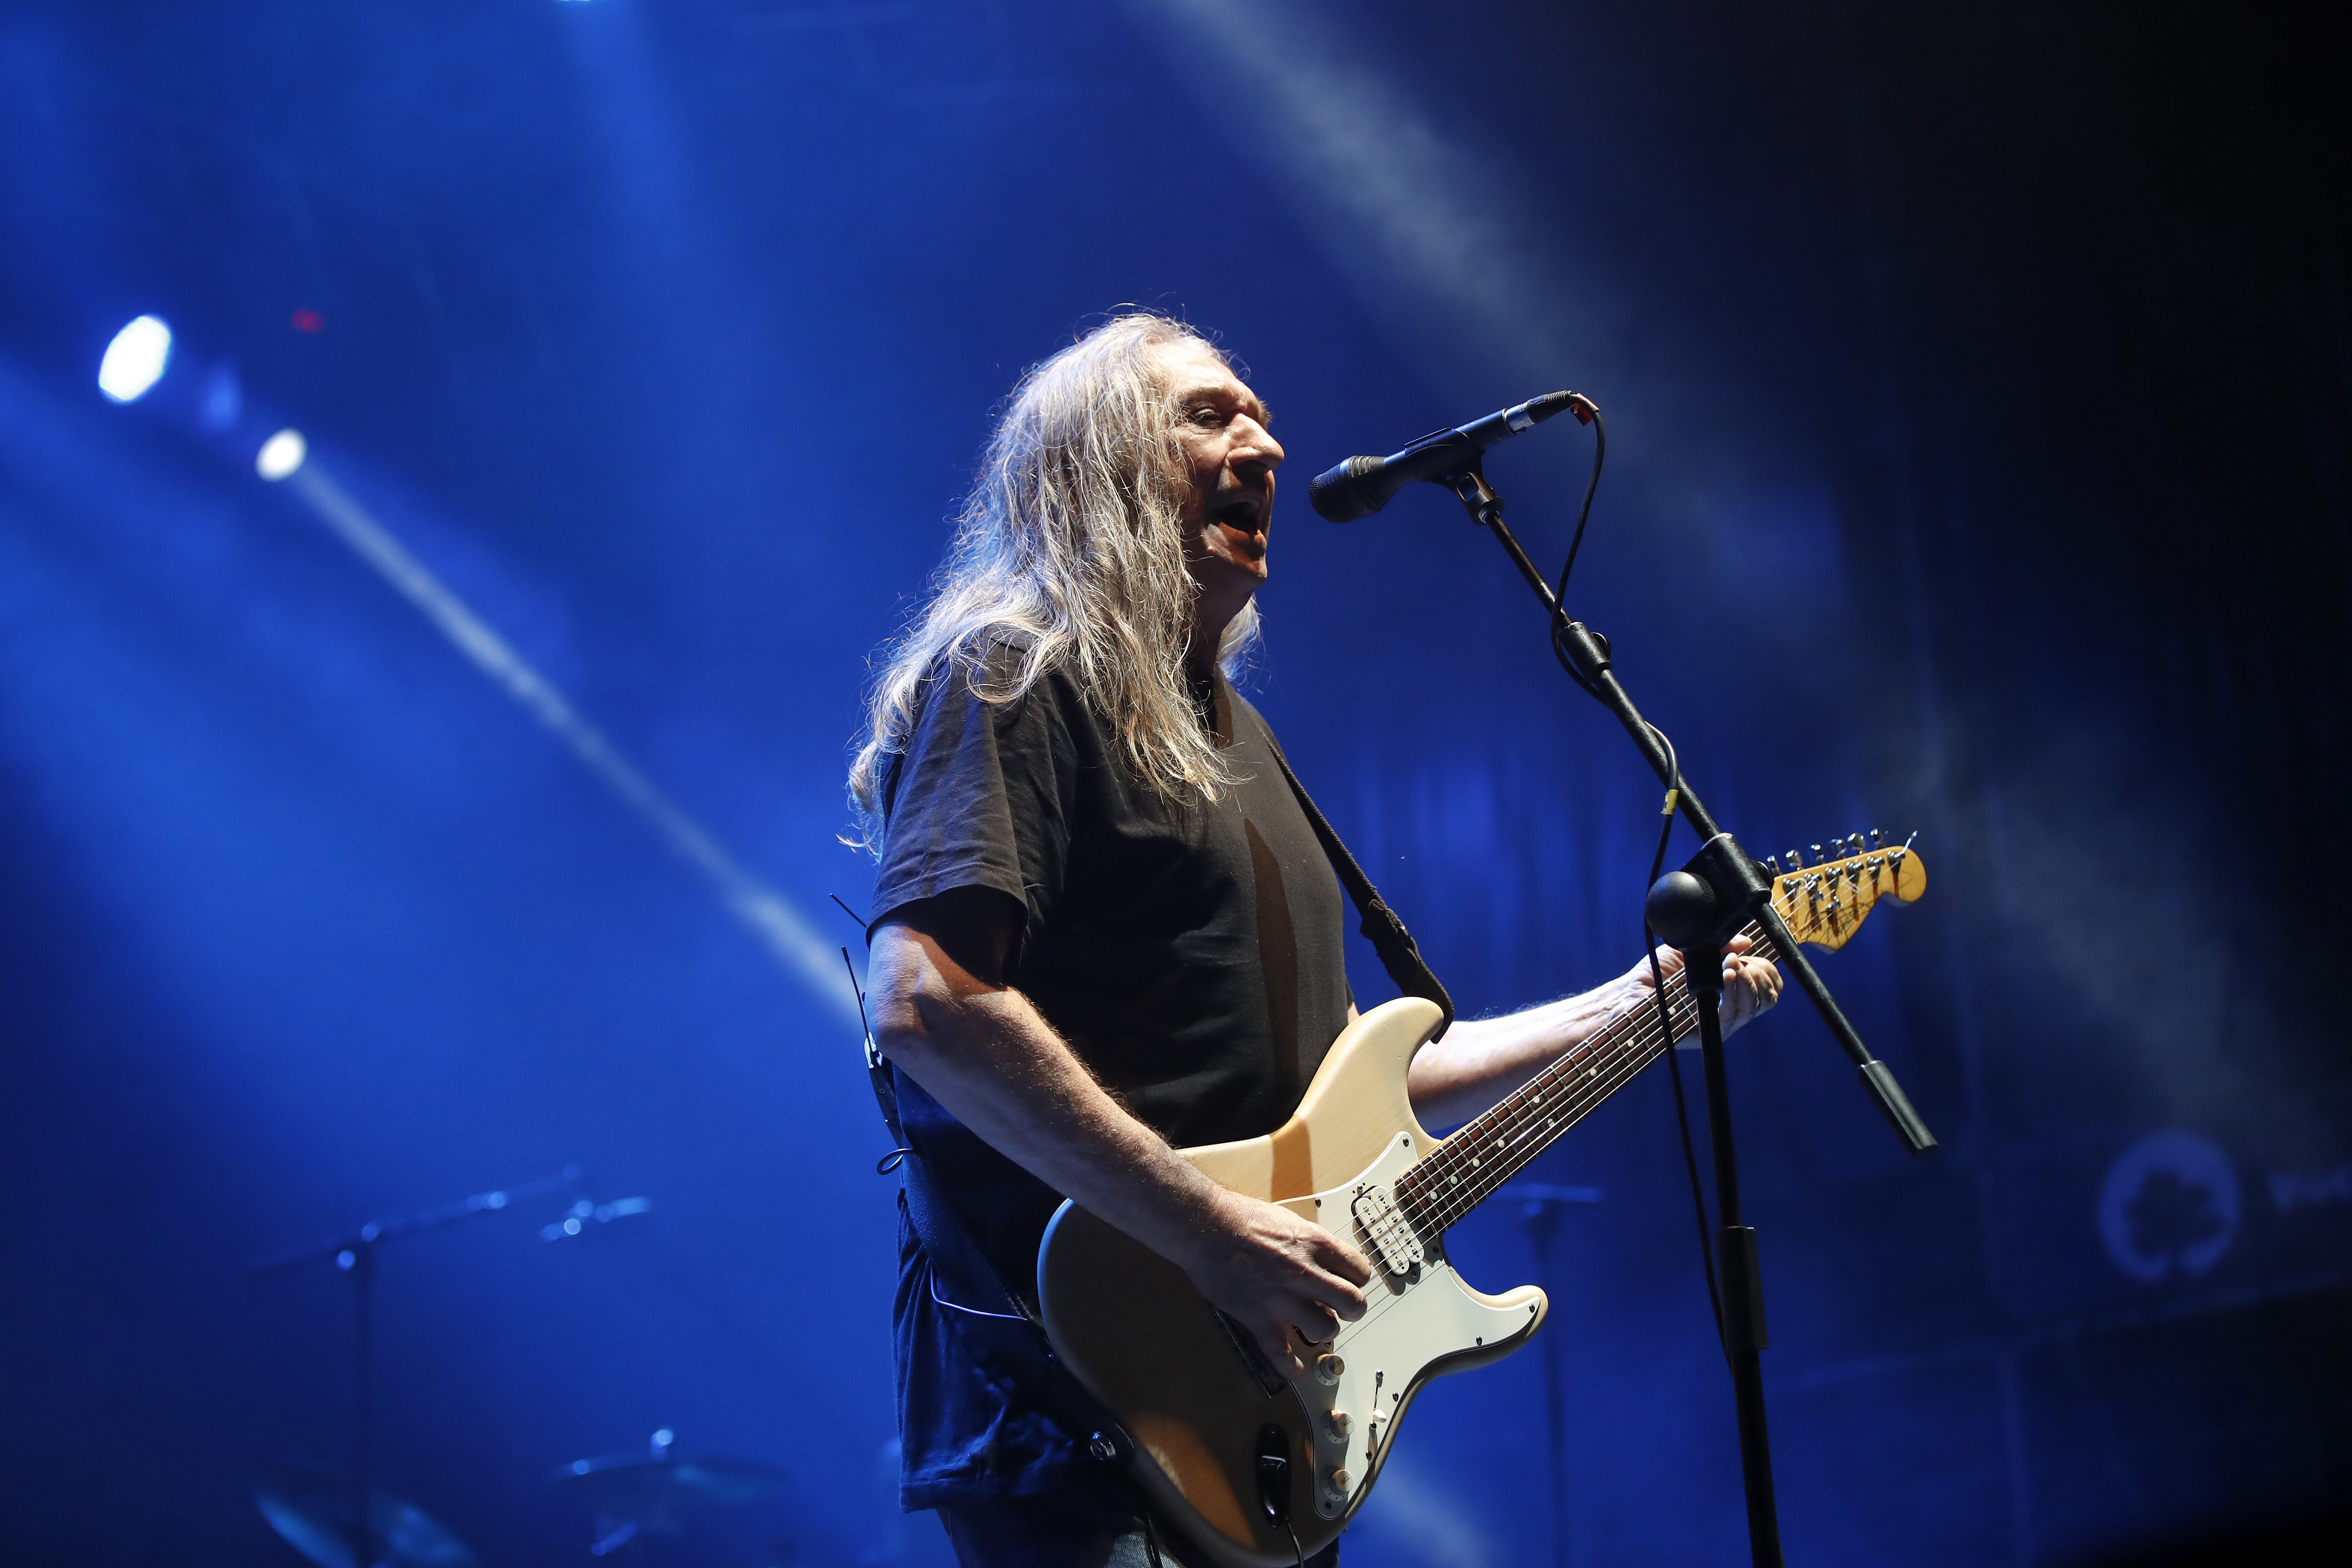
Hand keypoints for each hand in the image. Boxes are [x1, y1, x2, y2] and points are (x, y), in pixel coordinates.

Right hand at [1175, 1188, 1373, 1377]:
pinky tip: (1296, 1369)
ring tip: (1316, 1326)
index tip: (1352, 1283)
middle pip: (1353, 1302)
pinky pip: (1281, 1353)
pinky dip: (1292, 1367)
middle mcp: (1304, 1272)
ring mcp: (1282, 1298)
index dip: (1358, 1279)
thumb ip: (1311, 1243)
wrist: (1204, 1225)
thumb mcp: (1288, 1220)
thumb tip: (1326, 1260)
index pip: (1360, 1270)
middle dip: (1353, 1309)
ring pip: (1325, 1329)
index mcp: (1315, 1243)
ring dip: (1324, 1330)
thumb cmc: (1240, 1217)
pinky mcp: (1258, 1318)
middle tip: (1344, 1309)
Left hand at [1627, 934, 1784, 1035]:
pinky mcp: (1707, 1033)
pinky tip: (1727, 976)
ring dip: (1747, 982)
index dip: (1768, 972)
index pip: (1765, 987)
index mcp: (1731, 991)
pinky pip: (1730, 1017)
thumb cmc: (1658, 974)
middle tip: (1739, 961)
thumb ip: (1719, 944)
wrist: (1631, 993)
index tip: (1752, 957)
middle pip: (1765, 999)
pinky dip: (1733, 994)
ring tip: (1731, 965)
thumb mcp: (1689, 951)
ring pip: (1751, 1008)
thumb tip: (1746, 941)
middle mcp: (1730, 1009)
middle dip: (1760, 975)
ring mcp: (1720, 1023)